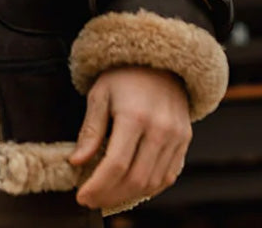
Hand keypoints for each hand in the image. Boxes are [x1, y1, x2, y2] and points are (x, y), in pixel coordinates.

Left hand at [69, 66, 191, 210]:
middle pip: (135, 179)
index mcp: (135, 116)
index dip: (97, 185)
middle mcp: (160, 129)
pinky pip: (168, 176)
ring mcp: (176, 137)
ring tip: (107, 195)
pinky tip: (130, 187)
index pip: (116, 164)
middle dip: (110, 195)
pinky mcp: (184, 141)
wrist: (160, 60)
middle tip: (91, 200)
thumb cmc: (123, 75)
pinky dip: (148, 188)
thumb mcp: (100, 94)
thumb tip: (77, 162)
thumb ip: (90, 130)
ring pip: (153, 182)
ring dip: (128, 195)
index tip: (81, 196)